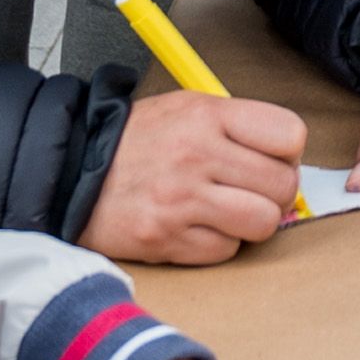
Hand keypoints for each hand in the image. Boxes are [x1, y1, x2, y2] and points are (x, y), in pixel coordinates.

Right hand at [81, 90, 306, 263]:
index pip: (289, 135)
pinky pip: (226, 250)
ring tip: (230, 212)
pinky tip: (199, 227)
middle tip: (253, 192)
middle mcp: (197, 154)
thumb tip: (287, 159)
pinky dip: (220, 244)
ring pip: (263, 223)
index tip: (274, 160)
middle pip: (283, 185)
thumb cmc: (137, 142)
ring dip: (253, 223)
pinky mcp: (167, 238)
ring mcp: (182, 200)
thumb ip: (237, 128)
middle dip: (276, 194)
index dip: (289, 153)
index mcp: (207, 115)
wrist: (71, 171)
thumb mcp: (187, 109)